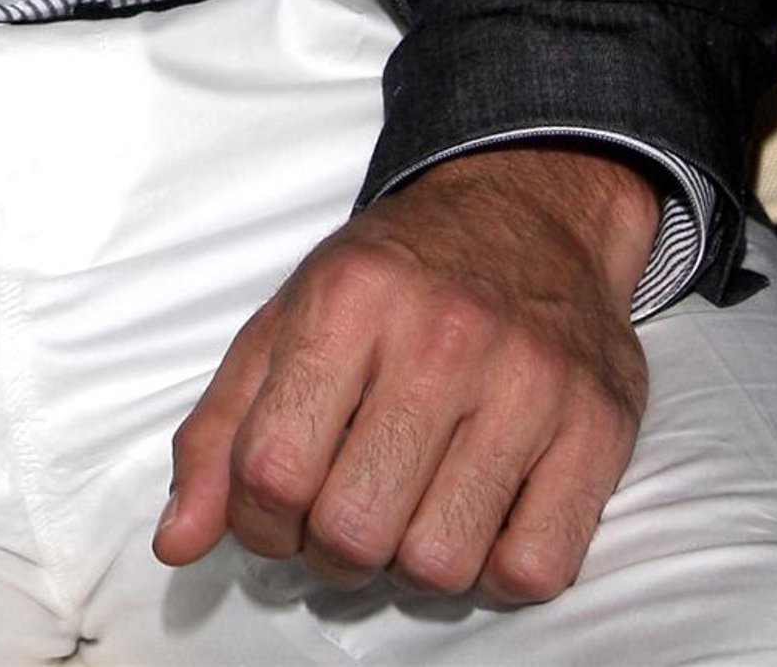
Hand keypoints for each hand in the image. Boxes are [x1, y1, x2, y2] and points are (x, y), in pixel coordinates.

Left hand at [156, 145, 656, 605]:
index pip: (270, 470)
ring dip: (412, 563)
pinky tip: (481, 511)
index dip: (258, 521)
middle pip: (352, 530)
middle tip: (346, 511)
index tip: (277, 507)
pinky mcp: (598, 424)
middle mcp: (441, 335)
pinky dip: (495, 569)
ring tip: (413, 506)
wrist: (528, 206)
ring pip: (439, 565)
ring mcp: (529, 381)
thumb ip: (222, 430)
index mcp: (347, 300)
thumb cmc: (398, 276)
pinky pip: (533, 570)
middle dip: (332, 549)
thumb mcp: (290, 318)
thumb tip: (178, 541)